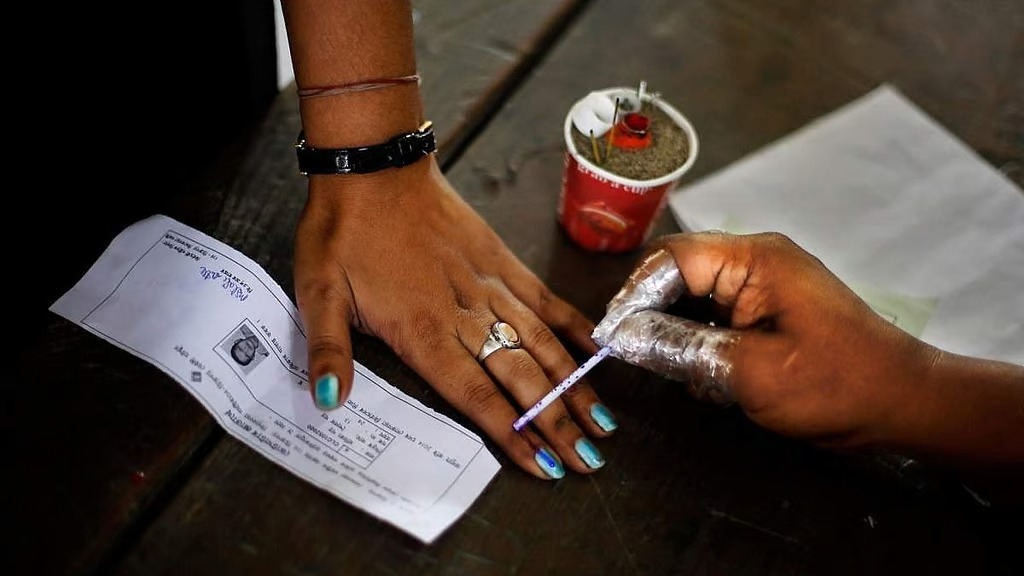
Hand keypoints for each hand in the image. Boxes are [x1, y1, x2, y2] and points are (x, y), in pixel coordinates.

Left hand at [293, 157, 616, 478]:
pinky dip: (573, 326)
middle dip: (556, 424)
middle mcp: (465, 314)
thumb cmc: (342, 231)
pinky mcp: (501, 261)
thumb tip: (330, 401)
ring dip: (574, 386)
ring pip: (542, 345)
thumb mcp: (317, 291)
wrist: (374, 165)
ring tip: (603, 422)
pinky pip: (544, 299)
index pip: (476, 395)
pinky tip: (596, 351)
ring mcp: (490, 286)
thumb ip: (329, 350)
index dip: (512, 434)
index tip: (545, 465)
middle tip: (590, 460)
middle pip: (521, 378)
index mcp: (422, 330)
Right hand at [593, 231, 939, 448]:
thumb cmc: (838, 384)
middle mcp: (756, 261)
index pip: (671, 257)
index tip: (612, 336)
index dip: (634, 294)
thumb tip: (622, 337)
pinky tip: (708, 375)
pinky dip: (700, 343)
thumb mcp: (748, 372)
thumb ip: (679, 348)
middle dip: (653, 314)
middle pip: (677, 273)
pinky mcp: (767, 309)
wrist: (904, 404)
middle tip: (636, 355)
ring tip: (682, 372)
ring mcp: (763, 284)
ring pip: (692, 297)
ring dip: (677, 333)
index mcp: (755, 259)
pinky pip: (714, 316)